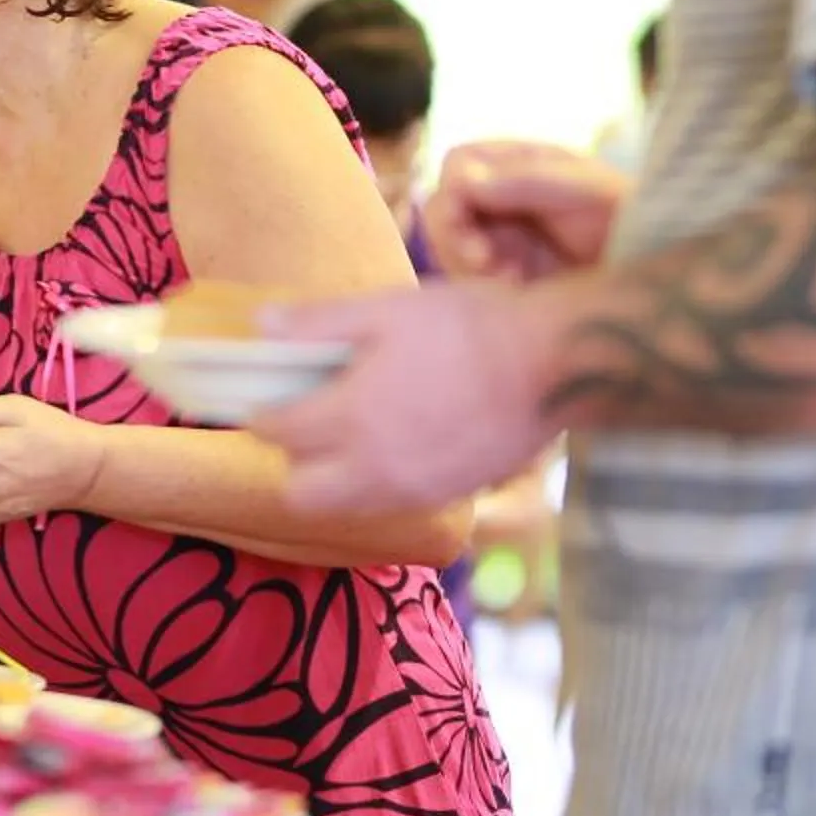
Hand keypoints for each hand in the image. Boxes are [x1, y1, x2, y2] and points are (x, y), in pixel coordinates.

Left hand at [250, 282, 559, 516]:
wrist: (555, 366)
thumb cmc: (471, 327)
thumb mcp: (389, 309)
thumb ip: (319, 322)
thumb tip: (260, 324)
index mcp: (351, 418)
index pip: (277, 433)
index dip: (263, 411)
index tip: (268, 393)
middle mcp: (375, 469)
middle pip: (302, 492)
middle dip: (294, 459)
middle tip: (310, 418)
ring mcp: (414, 490)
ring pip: (347, 506)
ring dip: (335, 477)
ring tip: (355, 429)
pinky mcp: (448, 496)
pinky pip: (391, 503)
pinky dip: (379, 482)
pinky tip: (400, 440)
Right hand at [424, 140, 631, 282]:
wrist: (662, 274)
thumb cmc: (633, 216)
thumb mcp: (585, 189)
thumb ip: (524, 181)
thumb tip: (461, 178)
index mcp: (520, 164)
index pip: (459, 163)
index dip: (455, 186)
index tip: (467, 213)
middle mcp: (504, 200)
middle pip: (443, 208)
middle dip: (454, 235)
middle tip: (483, 259)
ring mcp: (505, 240)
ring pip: (450, 249)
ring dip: (467, 265)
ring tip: (510, 278)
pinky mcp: (510, 280)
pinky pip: (471, 283)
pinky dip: (484, 289)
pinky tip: (518, 291)